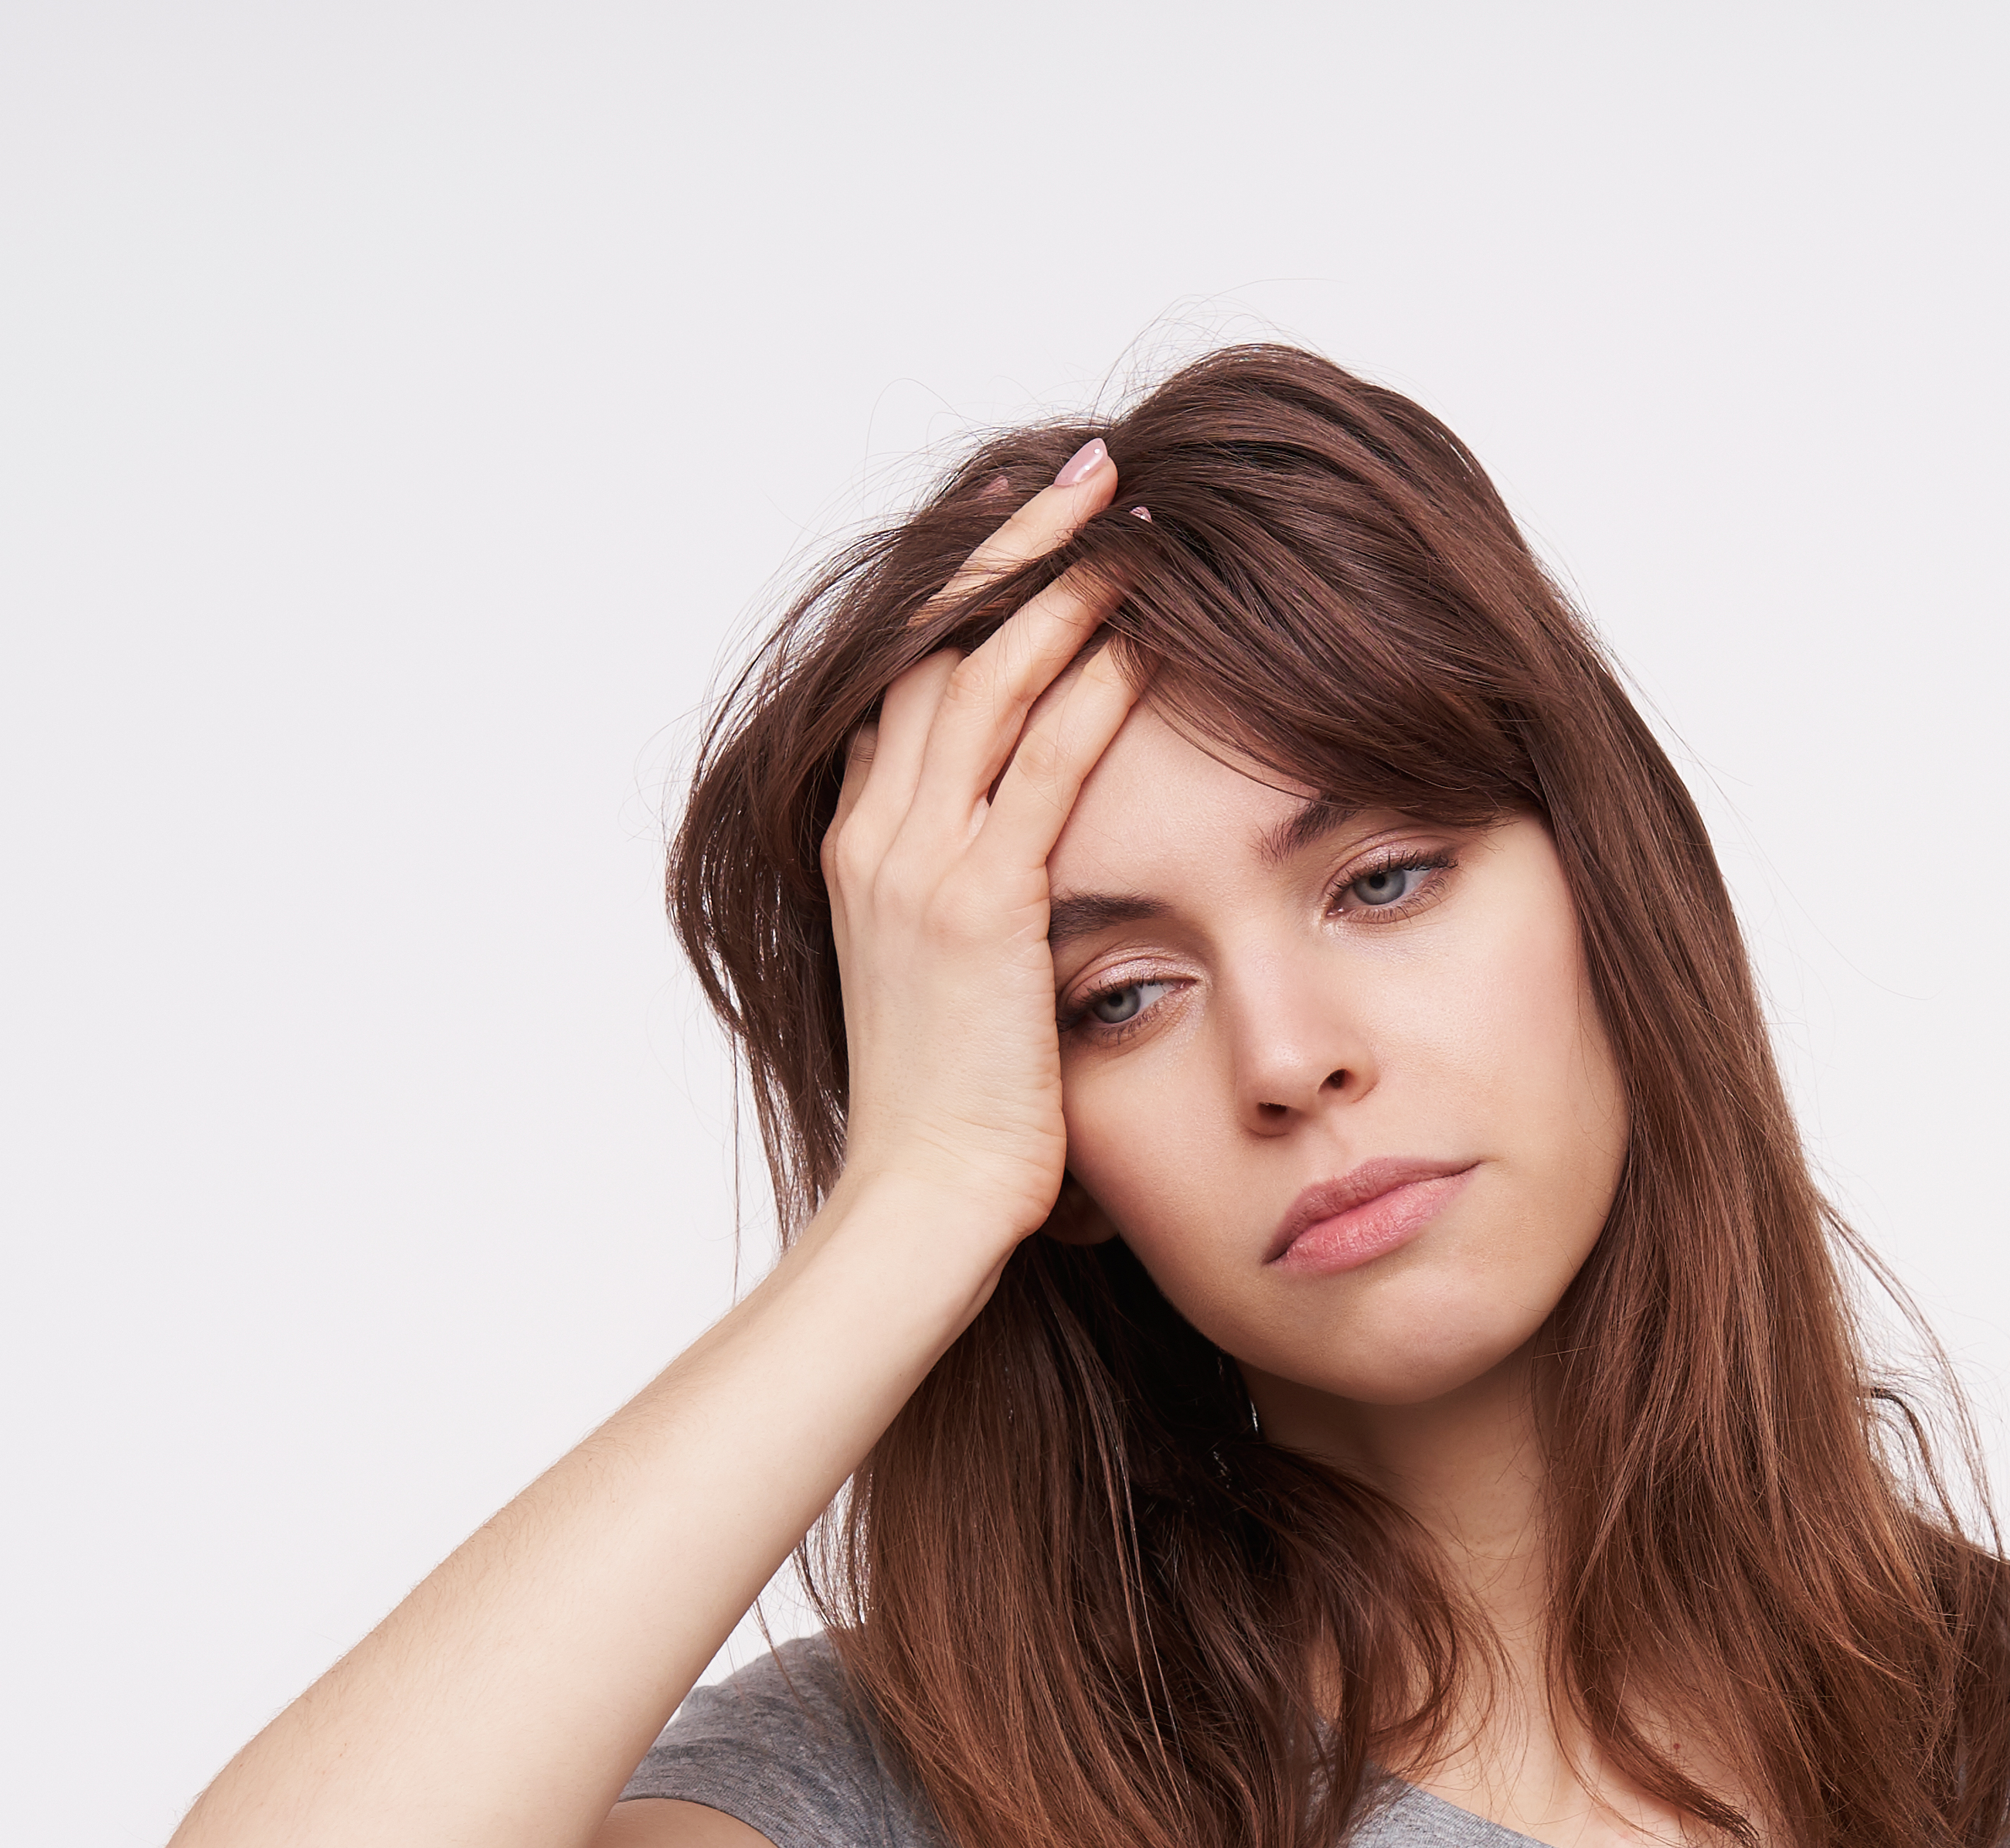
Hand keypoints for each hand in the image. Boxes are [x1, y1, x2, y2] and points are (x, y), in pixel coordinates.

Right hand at [817, 441, 1149, 1253]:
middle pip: (937, 642)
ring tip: (1132, 510)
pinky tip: (1148, 622)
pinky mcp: (977, 906)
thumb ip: (983, 924)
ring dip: (1061, 581)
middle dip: (1016, 546)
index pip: (911, 680)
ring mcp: (916, 864)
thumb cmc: (956, 1130)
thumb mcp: (959, 996)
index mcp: (861, 851)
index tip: (1037, 528)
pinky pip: (1041, 760)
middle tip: (1093, 474)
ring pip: (984, 676)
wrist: (920, 1211)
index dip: (972, 592)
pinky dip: (1093, 680)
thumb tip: (1036, 906)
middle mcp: (874, 837)